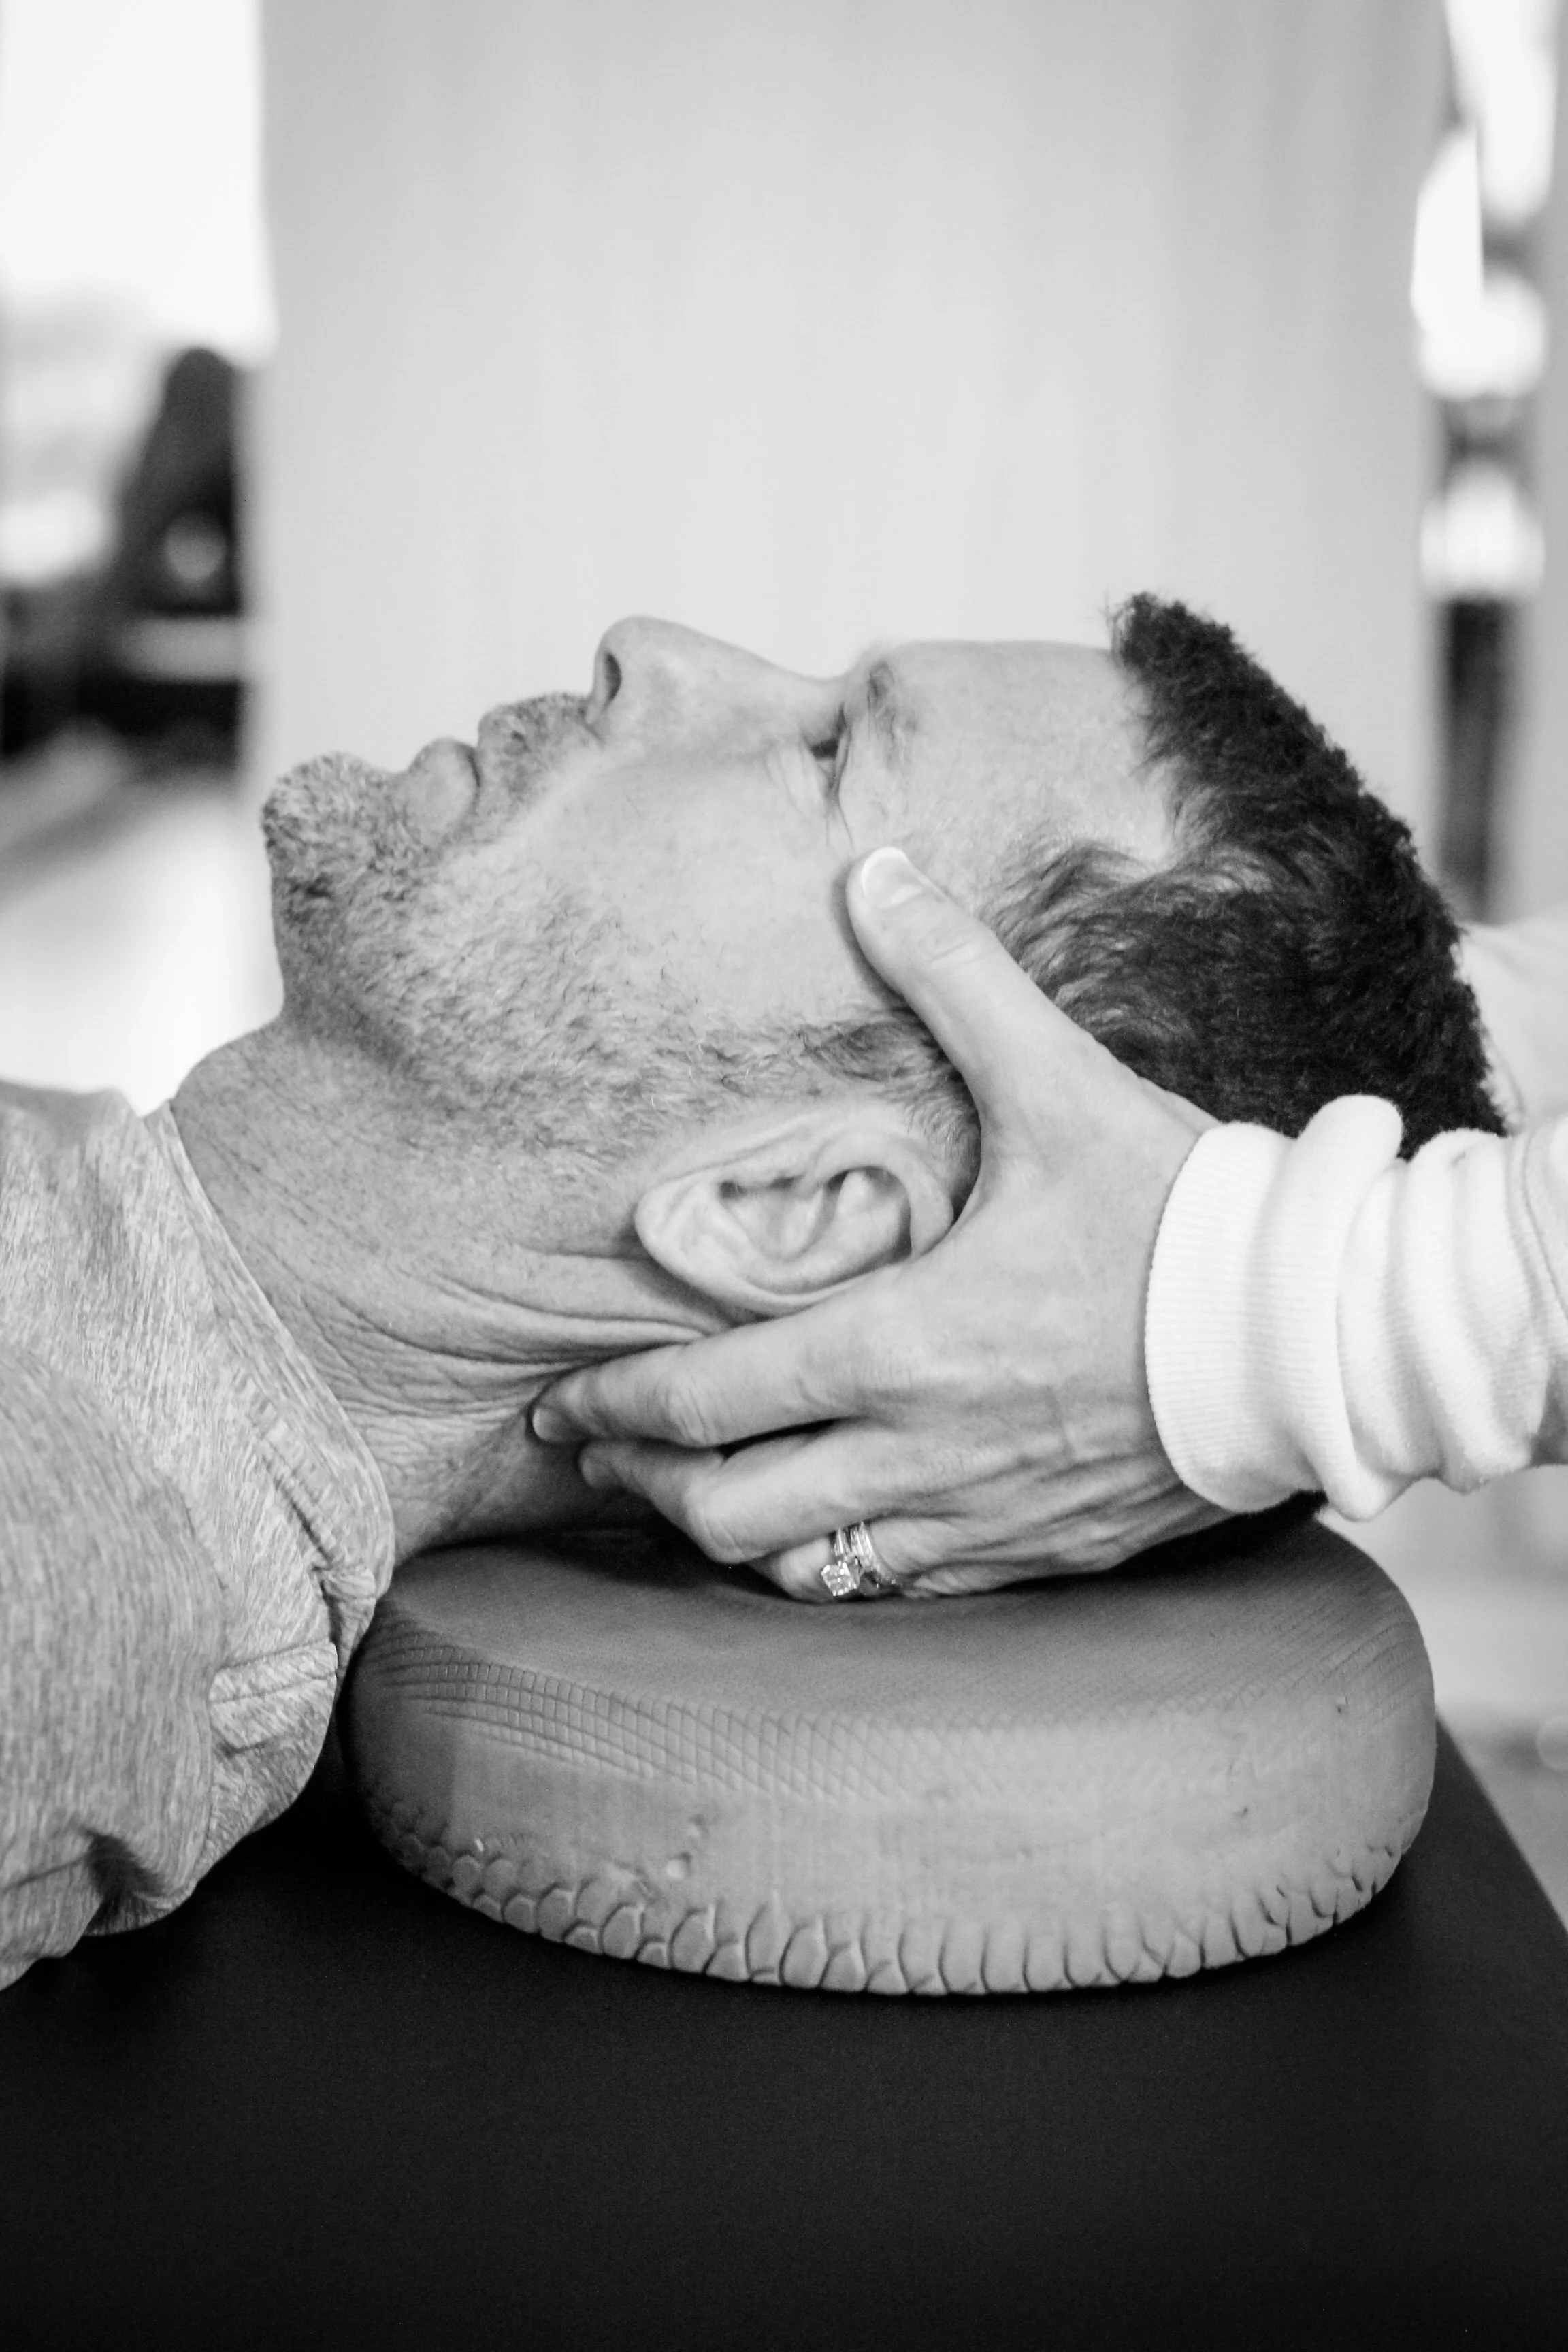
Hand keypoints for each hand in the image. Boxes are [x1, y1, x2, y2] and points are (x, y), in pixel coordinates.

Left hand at [534, 848, 1226, 1596]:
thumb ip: (955, 979)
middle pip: (731, 1512)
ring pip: (808, 1571)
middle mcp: (921, 1450)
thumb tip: (875, 870)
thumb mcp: (1059, 1084)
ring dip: (730, 1543)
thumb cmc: (1180, 1216)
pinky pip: (901, 1591)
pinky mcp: (1038, 1556)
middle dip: (646, 1490)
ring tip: (688, 1506)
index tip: (563, 1407)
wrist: (1311, 1335)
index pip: (708, 1401)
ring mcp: (979, 1517)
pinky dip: (835, 1572)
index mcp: (900, 1343)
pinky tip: (820, 1540)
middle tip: (599, 1462)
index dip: (616, 1411)